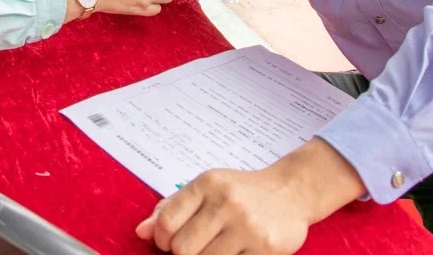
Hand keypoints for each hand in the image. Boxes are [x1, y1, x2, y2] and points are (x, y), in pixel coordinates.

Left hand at [135, 168, 308, 254]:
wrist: (291, 191)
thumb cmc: (243, 192)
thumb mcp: (206, 188)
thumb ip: (172, 208)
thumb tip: (141, 231)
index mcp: (207, 184)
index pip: (167, 221)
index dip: (162, 239)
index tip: (169, 242)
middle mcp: (226, 202)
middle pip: (182, 249)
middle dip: (183, 254)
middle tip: (195, 247)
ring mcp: (246, 226)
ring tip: (216, 248)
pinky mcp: (265, 248)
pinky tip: (233, 252)